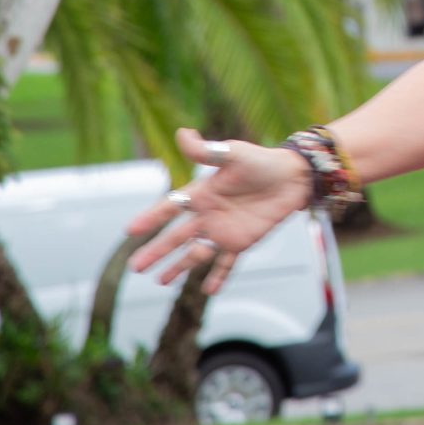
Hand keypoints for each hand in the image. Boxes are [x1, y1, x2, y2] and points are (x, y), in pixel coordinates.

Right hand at [122, 128, 313, 293]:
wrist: (292, 177)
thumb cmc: (260, 161)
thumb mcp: (232, 153)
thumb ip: (206, 151)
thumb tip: (182, 133)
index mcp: (201, 194)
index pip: (170, 207)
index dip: (151, 218)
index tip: (131, 231)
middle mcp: (208, 215)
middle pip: (176, 237)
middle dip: (156, 251)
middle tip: (135, 267)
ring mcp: (224, 231)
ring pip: (195, 253)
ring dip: (179, 267)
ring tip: (161, 281)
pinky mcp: (242, 241)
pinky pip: (227, 263)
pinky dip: (219, 276)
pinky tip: (209, 290)